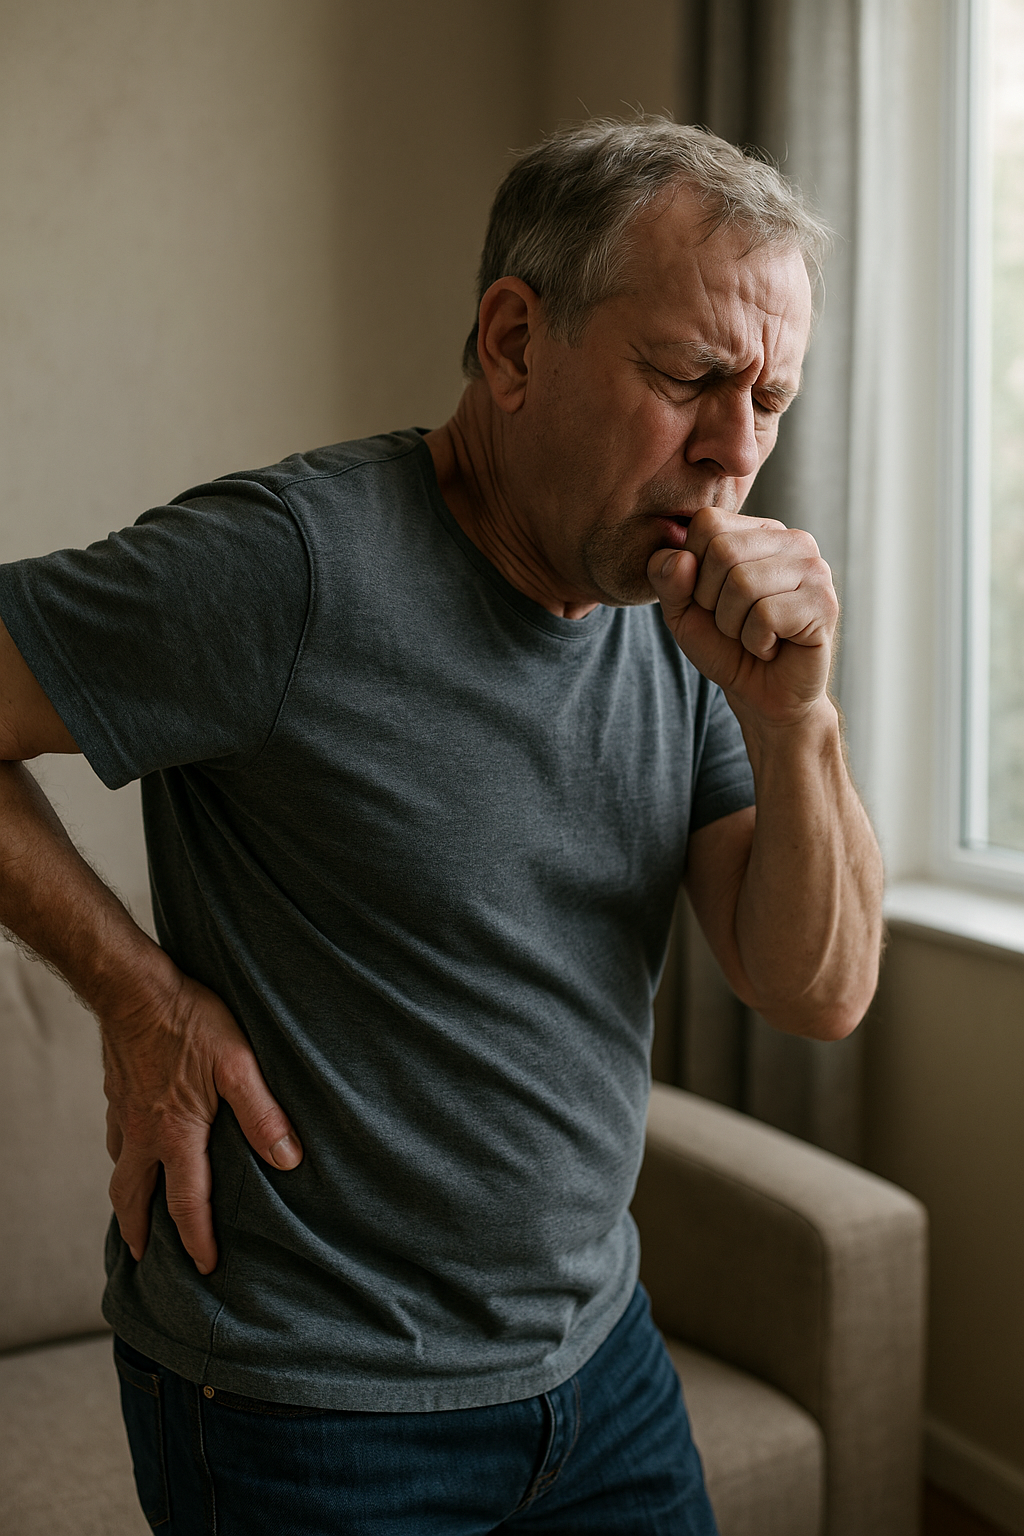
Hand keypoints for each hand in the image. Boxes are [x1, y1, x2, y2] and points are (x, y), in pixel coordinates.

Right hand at [102, 963, 301, 1274]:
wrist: (133, 987)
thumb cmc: (191, 1021)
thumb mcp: (238, 1065)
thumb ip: (263, 1114)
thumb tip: (289, 1160)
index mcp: (175, 1134)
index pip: (186, 1202)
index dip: (198, 1240)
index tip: (206, 1269)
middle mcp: (142, 1133)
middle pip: (132, 1199)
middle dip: (139, 1233)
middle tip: (144, 1260)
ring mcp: (124, 1112)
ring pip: (120, 1169)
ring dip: (128, 1197)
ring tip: (137, 1211)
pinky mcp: (116, 1092)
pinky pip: (115, 1138)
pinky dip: (123, 1158)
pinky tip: (134, 1148)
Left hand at [647, 508, 838, 728]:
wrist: (763, 695)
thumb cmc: (726, 646)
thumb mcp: (681, 610)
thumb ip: (667, 578)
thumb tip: (681, 559)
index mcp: (758, 530)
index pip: (707, 523)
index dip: (694, 571)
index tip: (713, 599)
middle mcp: (793, 540)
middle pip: (723, 551)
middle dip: (713, 601)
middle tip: (735, 623)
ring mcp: (814, 569)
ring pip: (743, 584)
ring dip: (734, 625)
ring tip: (755, 634)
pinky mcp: (824, 603)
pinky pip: (765, 616)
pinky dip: (757, 642)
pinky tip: (773, 646)